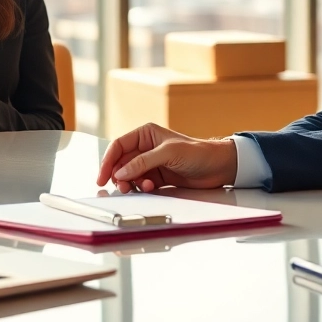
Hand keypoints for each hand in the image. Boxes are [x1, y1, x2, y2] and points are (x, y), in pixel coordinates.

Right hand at [95, 123, 237, 192]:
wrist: (218, 167)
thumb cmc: (197, 152)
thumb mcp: (168, 153)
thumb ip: (143, 162)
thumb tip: (120, 172)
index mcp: (146, 134)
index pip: (118, 146)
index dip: (108, 161)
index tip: (102, 176)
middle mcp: (146, 148)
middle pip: (121, 162)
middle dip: (118, 175)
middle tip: (121, 186)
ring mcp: (151, 164)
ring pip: (129, 175)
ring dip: (130, 183)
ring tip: (139, 187)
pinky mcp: (157, 178)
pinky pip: (140, 184)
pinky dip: (141, 188)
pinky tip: (150, 188)